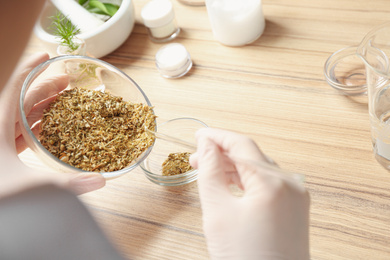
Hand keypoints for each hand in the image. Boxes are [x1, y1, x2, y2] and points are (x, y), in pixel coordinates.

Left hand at [0, 52, 105, 197]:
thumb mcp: (30, 185)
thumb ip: (66, 183)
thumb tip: (100, 181)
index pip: (14, 87)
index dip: (29, 68)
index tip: (46, 55)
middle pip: (22, 99)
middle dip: (45, 88)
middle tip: (67, 82)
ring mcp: (0, 139)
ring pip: (21, 115)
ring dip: (42, 107)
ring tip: (64, 102)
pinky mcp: (3, 152)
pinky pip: (19, 131)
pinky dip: (36, 126)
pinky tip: (51, 128)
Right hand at [190, 128, 309, 259]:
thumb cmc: (245, 257)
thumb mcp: (217, 211)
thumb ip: (209, 172)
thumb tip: (206, 146)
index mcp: (273, 181)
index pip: (241, 144)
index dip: (217, 136)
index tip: (199, 134)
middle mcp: (290, 184)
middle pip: (251, 156)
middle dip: (222, 153)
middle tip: (196, 156)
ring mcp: (296, 197)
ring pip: (259, 170)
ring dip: (233, 167)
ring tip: (208, 169)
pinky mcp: (295, 209)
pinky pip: (267, 184)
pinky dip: (246, 181)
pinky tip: (229, 183)